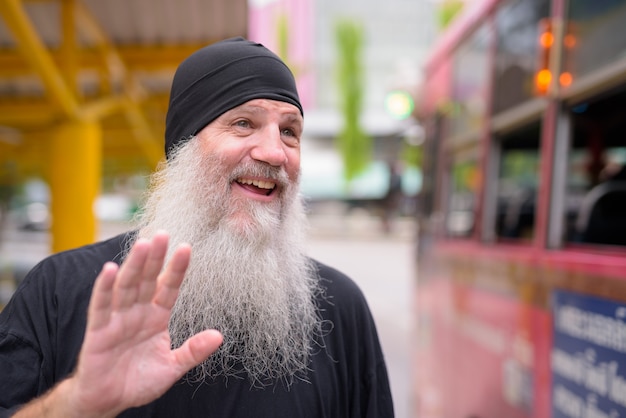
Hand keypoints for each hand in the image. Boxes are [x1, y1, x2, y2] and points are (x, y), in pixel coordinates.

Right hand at [63, 231, 221, 416]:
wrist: (108, 401)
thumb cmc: (139, 381)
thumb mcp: (172, 367)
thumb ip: (194, 351)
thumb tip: (219, 336)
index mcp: (156, 317)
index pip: (169, 287)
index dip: (177, 269)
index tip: (187, 247)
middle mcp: (138, 312)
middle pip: (148, 280)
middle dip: (155, 257)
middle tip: (163, 234)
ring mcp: (118, 319)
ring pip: (127, 286)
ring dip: (134, 265)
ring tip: (143, 245)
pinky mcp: (98, 331)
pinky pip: (102, 306)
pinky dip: (104, 288)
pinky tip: (109, 270)